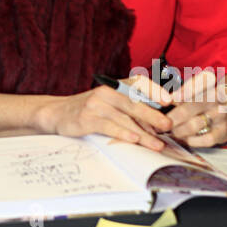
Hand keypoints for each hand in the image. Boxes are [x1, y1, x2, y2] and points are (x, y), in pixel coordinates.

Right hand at [42, 78, 171, 150]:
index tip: (169, 101)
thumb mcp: (109, 102)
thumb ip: (130, 107)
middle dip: (153, 116)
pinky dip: (122, 133)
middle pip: (134, 103)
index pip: (138, 82)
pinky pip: (108, 126)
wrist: (58, 113)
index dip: (154, 90)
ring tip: (156, 144)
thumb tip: (159, 121)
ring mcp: (95, 105)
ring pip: (124, 118)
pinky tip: (133, 140)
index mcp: (115, 85)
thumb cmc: (90, 110)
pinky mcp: (87, 118)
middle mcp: (106, 92)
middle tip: (168, 126)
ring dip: (142, 133)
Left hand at [164, 70, 226, 146]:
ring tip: (172, 131)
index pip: (200, 84)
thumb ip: (182, 94)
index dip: (186, 91)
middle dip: (173, 117)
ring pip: (194, 125)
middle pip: (191, 107)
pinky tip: (186, 138)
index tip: (172, 98)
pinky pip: (203, 140)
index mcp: (210, 85)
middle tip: (162, 122)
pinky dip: (191, 140)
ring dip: (179, 130)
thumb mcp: (199, 90)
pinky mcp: (223, 132)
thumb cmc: (208, 99)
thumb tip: (161, 100)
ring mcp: (221, 116)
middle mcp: (217, 99)